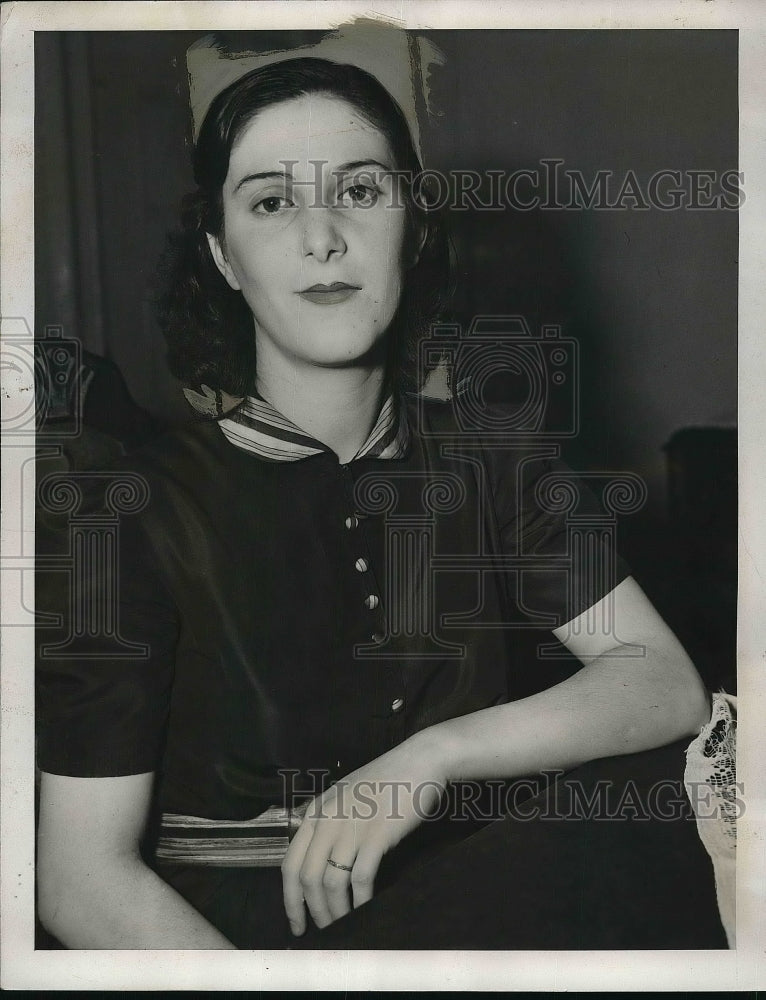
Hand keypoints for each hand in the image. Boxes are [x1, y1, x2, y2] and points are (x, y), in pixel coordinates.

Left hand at [281, 733, 445, 934]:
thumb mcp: (344, 797)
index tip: (297, 921)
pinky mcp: (377, 834)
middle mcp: (327, 819)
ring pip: (331, 882)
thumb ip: (328, 824)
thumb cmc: (385, 781)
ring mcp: (351, 826)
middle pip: (307, 878)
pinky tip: (364, 910)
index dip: (289, 899)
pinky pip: (361, 878)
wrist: (418, 762)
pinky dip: (360, 901)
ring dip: (335, 911)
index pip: (290, 863)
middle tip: (321, 930)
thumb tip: (319, 864)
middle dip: (311, 911)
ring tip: (343, 925)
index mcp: (316, 811)